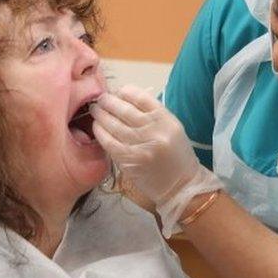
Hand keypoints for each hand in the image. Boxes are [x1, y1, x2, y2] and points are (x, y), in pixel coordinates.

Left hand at [92, 85, 222, 235]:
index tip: (117, 92)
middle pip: (124, 109)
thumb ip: (151, 115)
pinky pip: (109, 142)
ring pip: (114, 124)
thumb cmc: (176, 156)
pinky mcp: (130, 161)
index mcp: (167, 120)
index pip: (141, 97)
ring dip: (101, 115)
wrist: (182, 186)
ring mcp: (141, 146)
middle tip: (100, 99)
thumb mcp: (171, 129)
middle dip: (108, 102)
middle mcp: (155, 130)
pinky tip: (96, 128)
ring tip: (95, 111)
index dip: (125, 92)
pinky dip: (100, 133)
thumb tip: (124, 100)